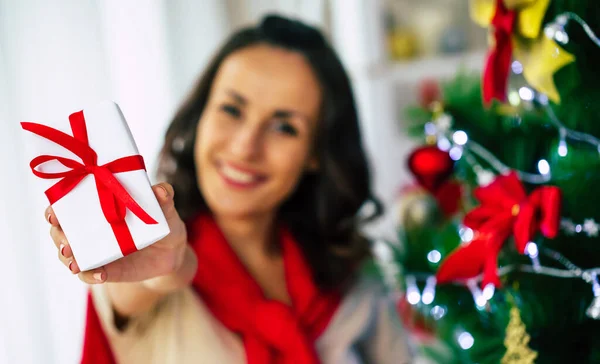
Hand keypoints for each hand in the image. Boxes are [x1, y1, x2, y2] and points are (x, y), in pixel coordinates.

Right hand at [47, 183, 188, 284]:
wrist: (172, 251)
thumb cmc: (163, 221)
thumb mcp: (165, 208)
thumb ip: (164, 197)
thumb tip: (160, 191)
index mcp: (99, 205)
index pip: (68, 203)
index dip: (56, 207)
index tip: (54, 212)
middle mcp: (91, 227)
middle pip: (61, 230)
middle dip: (58, 235)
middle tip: (66, 242)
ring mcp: (95, 249)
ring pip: (69, 254)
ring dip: (68, 258)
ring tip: (76, 263)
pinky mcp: (103, 268)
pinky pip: (89, 274)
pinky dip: (91, 275)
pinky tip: (101, 275)